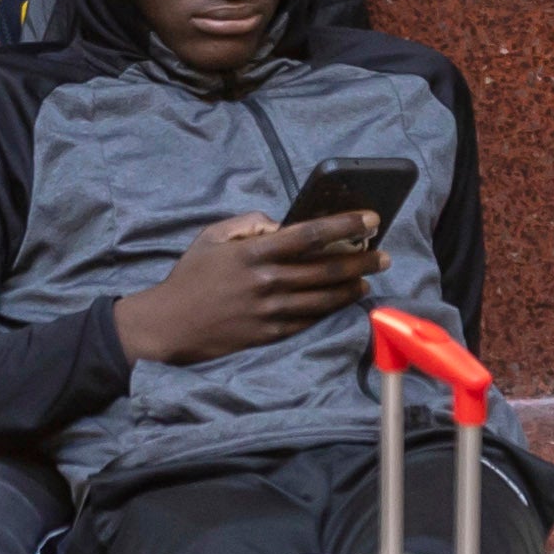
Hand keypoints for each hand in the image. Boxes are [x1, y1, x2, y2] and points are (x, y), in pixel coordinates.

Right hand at [113, 212, 385, 369]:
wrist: (169, 325)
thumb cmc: (191, 276)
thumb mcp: (212, 237)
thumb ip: (248, 223)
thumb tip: (281, 223)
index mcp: (254, 253)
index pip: (310, 234)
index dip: (345, 225)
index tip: (371, 219)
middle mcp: (267, 282)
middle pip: (326, 268)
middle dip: (362, 259)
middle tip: (384, 254)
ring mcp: (270, 311)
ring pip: (324, 297)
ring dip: (353, 286)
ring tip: (370, 277)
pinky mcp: (270, 334)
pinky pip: (310, 320)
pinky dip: (332, 309)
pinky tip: (346, 300)